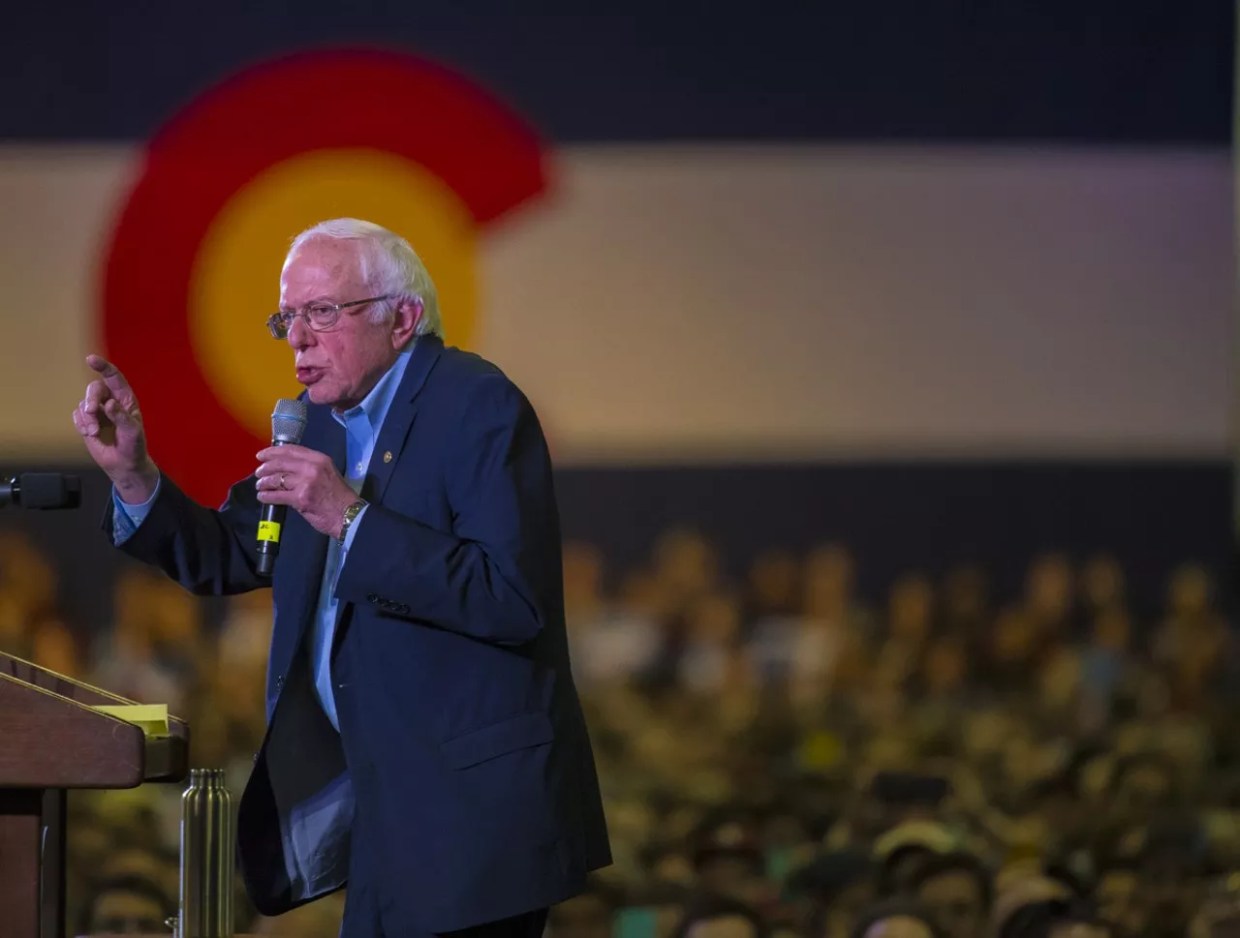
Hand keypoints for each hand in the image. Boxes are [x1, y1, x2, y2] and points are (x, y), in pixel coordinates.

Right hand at [72, 355, 158, 502]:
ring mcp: (98, 411)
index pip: (114, 377)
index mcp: (126, 399)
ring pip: (83, 403)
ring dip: (86, 418)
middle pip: (94, 389)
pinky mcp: (87, 421)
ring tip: (94, 432)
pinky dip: (80, 424)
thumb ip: (121, 417)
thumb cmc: (134, 446)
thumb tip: (109, 403)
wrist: (124, 464)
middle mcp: (111, 401)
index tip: (91, 359)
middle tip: (91, 412)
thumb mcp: (132, 431)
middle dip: (91, 399)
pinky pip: (76, 415)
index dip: (103, 367)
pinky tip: (90, 434)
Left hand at [255, 445, 358, 538]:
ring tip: (260, 486)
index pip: (291, 450)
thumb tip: (286, 468)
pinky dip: (266, 496)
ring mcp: (305, 483)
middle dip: (265, 467)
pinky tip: (262, 497)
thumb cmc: (338, 496)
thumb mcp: (327, 473)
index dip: (272, 451)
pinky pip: (277, 495)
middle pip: (281, 463)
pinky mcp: (300, 498)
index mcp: (319, 459)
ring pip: (277, 479)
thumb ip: (309, 468)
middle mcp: (312, 467)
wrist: (348, 515)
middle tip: (258, 472)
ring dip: (264, 482)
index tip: (262, 455)